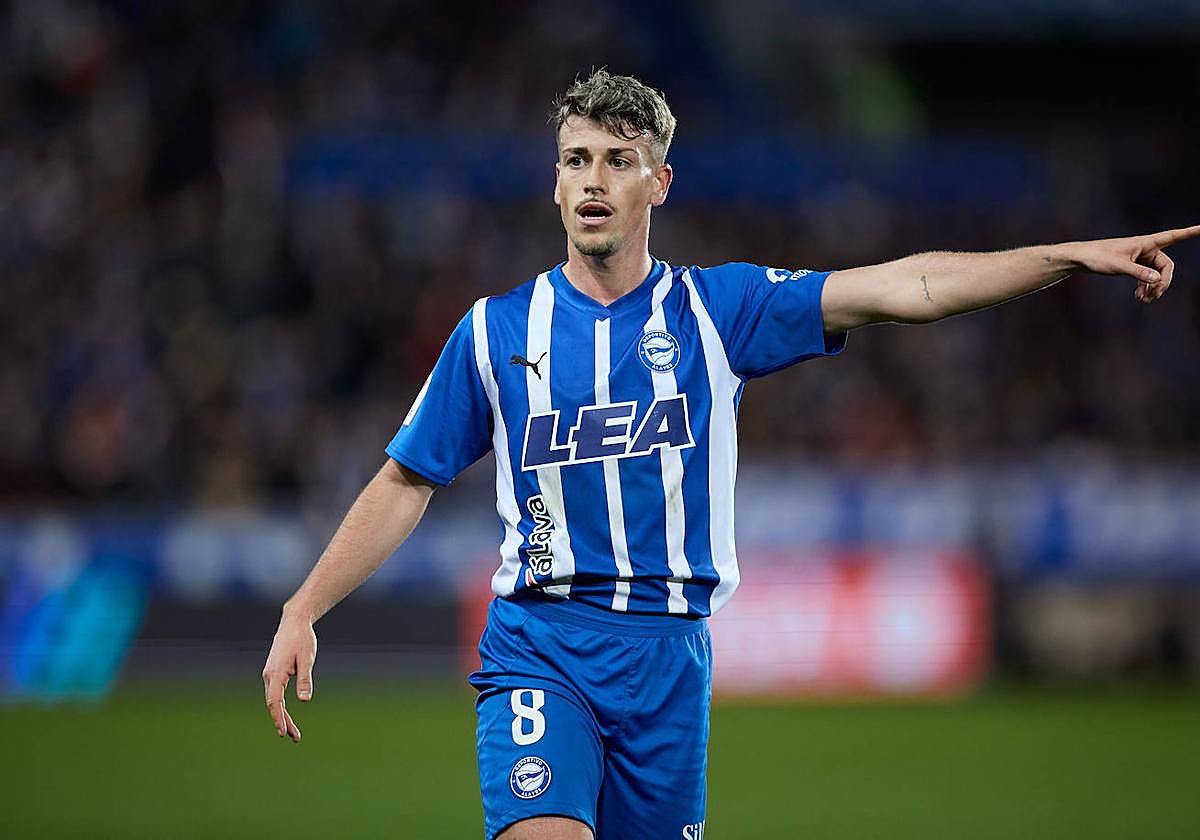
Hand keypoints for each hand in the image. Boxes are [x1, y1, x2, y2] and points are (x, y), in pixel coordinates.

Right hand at [262, 609, 317, 742]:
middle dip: (283, 722)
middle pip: (273, 704)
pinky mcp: (274, 673)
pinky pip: (275, 694)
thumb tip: (304, 700)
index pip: (274, 701)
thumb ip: (305, 679)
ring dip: (282, 716)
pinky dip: (280, 706)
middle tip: (295, 738)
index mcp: (276, 673)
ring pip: (274, 701)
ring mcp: (270, 674)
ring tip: (293, 733)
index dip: (278, 718)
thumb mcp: (307, 658)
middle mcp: (269, 675)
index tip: (283, 732)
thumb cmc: (302, 638)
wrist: (294, 622)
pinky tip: (287, 716)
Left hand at [1070, 224, 1199, 303]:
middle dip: (1163, 282)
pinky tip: (1139, 297)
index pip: (1173, 236)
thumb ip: (1139, 273)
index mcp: (1144, 242)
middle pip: (1166, 265)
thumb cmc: (1097, 257)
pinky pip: (1146, 277)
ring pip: (1156, 273)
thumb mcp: (1119, 266)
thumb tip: (1158, 280)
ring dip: (1154, 287)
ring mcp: (1139, 257)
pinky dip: (1145, 286)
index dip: (1189, 232)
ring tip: (1144, 300)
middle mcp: (1145, 248)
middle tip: (1154, 296)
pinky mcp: (1132, 265)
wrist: (1080, 258)